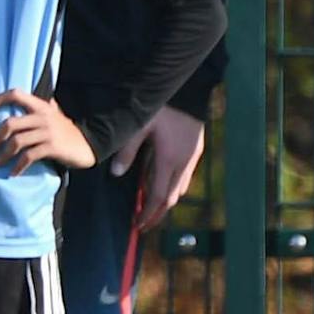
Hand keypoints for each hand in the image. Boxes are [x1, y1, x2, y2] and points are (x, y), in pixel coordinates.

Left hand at [0, 89, 95, 175]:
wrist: (89, 145)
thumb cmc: (66, 131)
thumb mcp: (54, 115)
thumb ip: (38, 108)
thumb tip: (17, 99)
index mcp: (41, 106)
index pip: (16, 94)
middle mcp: (43, 116)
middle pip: (10, 124)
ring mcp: (48, 132)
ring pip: (17, 141)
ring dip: (3, 155)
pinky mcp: (53, 147)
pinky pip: (29, 156)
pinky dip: (18, 166)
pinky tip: (13, 173)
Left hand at [108, 104, 205, 230]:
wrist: (189, 87)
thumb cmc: (161, 105)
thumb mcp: (138, 127)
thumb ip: (127, 151)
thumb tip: (117, 175)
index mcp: (170, 160)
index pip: (160, 197)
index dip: (149, 214)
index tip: (138, 226)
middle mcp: (185, 162)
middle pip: (172, 197)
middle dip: (158, 213)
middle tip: (143, 223)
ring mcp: (193, 156)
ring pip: (181, 188)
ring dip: (166, 200)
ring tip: (149, 208)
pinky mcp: (196, 149)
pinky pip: (184, 176)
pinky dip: (172, 186)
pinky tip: (160, 184)